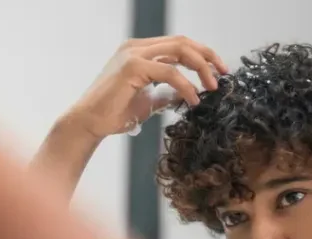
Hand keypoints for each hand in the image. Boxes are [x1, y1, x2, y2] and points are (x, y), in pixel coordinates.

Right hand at [64, 36, 227, 137]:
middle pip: (183, 42)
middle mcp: (136, 47)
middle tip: (222, 74)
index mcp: (139, 51)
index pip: (178, 44)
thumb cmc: (114, 113)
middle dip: (207, 56)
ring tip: (210, 88)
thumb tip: (187, 93)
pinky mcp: (132, 67)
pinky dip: (186, 85)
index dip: (202, 55)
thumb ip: (166, 92)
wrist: (90, 123)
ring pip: (180, 51)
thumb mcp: (148, 100)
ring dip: (201, 68)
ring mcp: (133, 54)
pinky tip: (192, 99)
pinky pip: (170, 72)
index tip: (218, 71)